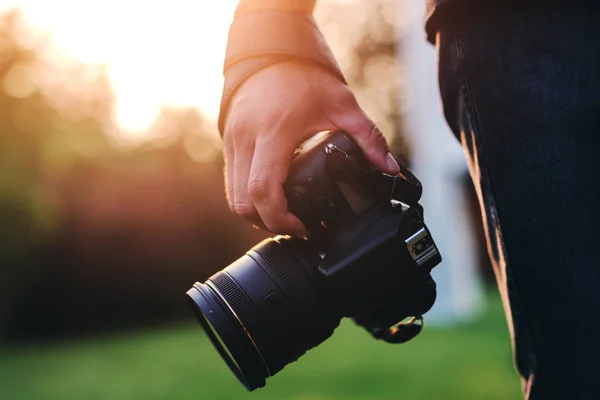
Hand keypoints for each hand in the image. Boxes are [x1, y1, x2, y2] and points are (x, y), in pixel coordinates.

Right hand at [223, 61, 400, 236]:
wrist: (272, 50)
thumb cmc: (305, 76)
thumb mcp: (343, 105)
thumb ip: (369, 138)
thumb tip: (390, 169)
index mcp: (274, 133)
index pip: (263, 190)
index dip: (280, 218)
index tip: (302, 226)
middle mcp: (246, 139)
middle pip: (243, 202)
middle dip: (268, 223)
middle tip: (296, 226)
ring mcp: (233, 141)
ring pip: (232, 196)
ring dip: (256, 212)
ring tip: (284, 215)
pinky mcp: (229, 141)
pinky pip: (231, 182)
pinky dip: (248, 196)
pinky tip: (272, 195)